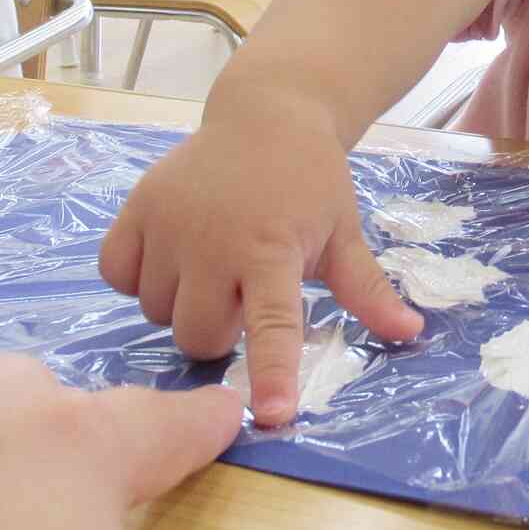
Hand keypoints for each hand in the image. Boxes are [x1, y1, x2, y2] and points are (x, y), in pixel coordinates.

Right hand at [99, 101, 422, 426]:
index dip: (271, 375)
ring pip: (155, 312)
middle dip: (218, 334)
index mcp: (272, 251)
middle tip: (240, 297)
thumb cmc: (310, 179)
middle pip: (197, 336)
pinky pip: (117, 275)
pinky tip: (168, 259)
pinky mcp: (136, 209)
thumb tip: (411, 332)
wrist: (266, 113)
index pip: (271, 326)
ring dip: (180, 307)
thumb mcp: (344, 233)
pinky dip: (136, 279)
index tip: (271, 416)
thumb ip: (367, 289)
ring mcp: (168, 225)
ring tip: (209, 269)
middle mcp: (213, 242)